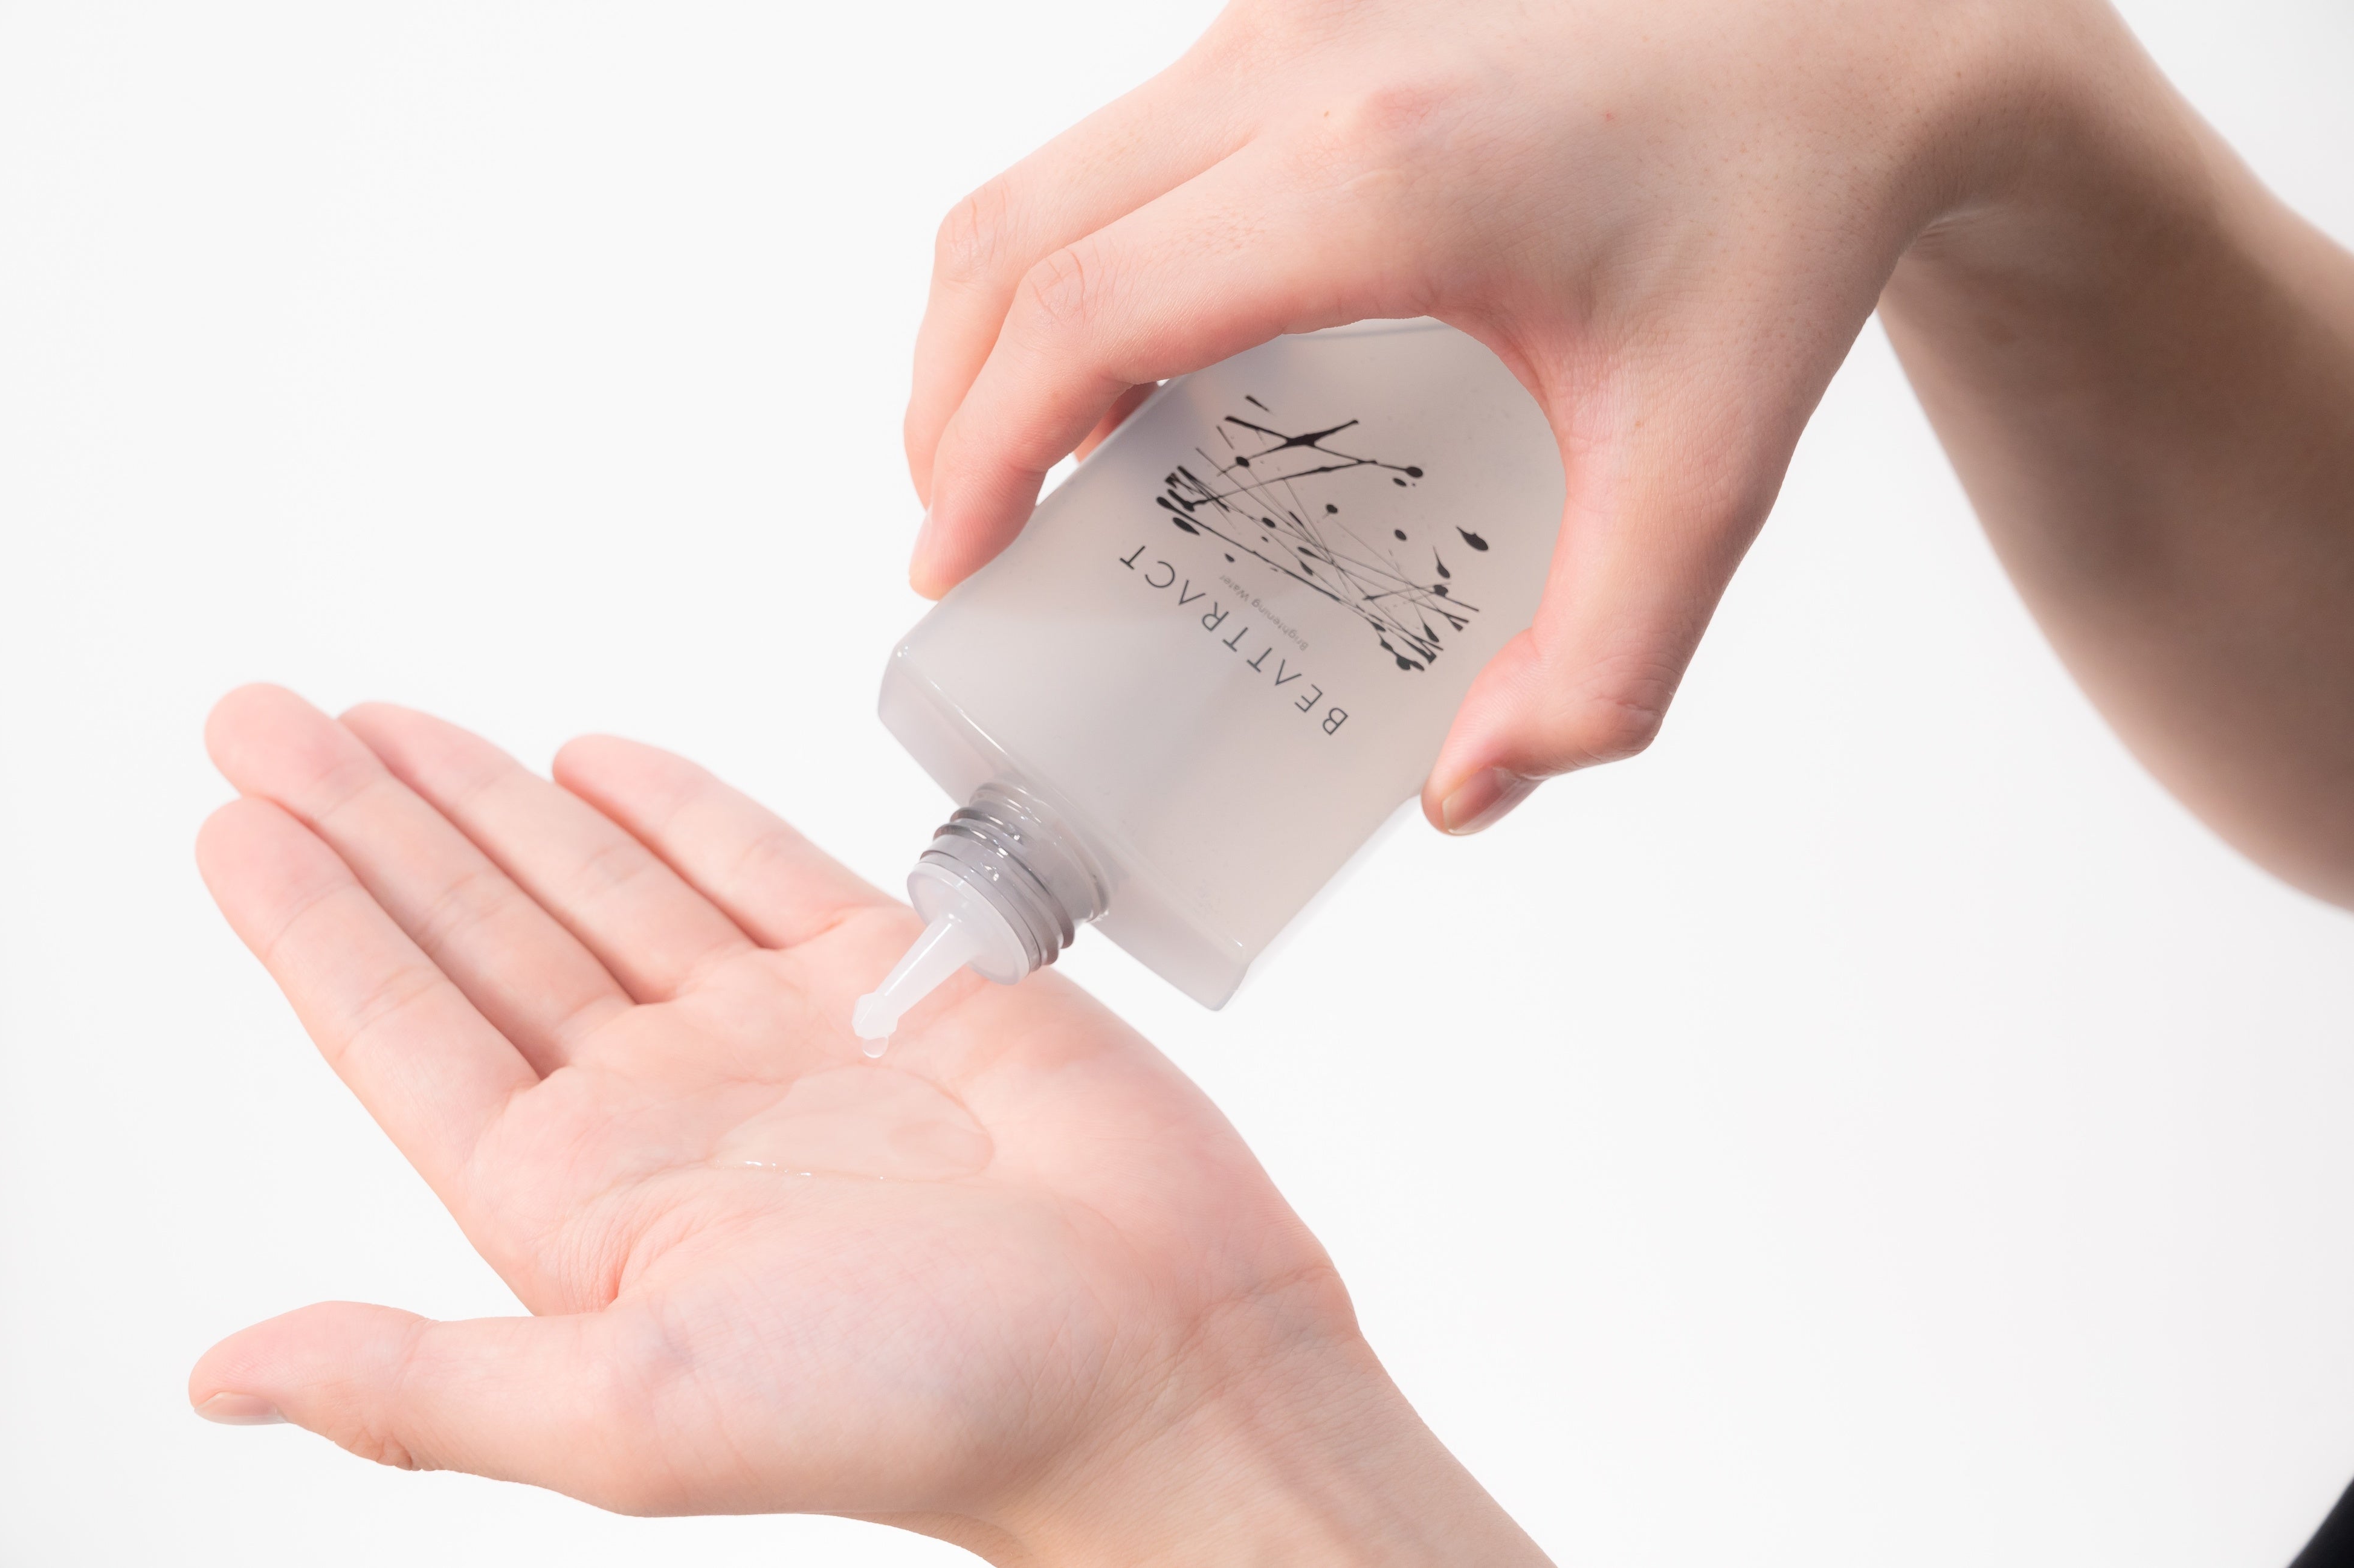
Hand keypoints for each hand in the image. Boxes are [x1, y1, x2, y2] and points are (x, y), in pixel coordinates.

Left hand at [188, 686, 1546, 1563]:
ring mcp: (783, 1036)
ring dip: (492, 802)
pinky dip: (675, 803)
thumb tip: (222, 1377)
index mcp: (587, 1208)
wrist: (1164, 1356)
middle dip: (370, 823)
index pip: (407, 1034)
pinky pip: (757, 864)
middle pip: (482, 934)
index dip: (314, 923)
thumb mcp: (640, 1418)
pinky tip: (593, 757)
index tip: (231, 819)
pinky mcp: (901, 977)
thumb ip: (425, 1386)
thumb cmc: (930, 1411)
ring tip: (385, 722)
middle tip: (261, 718)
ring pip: (602, 883)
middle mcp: (670, 1109)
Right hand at [902, 0, 2143, 832]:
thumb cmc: (1780, 214)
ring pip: (1039, 182)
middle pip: (1009, 239)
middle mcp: (1294, 67)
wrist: (1844, 28)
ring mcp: (1277, 22)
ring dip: (992, 333)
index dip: (981, 451)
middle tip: (970, 545)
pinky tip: (1130, 371)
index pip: (1084, 311)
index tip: (953, 569)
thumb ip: (1606, 661)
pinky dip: (1063, 268)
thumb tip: (1465, 788)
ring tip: (1025, 474)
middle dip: (949, 409)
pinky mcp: (1287, 19)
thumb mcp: (1710, 466)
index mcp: (1379, 175)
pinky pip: (1107, 151)